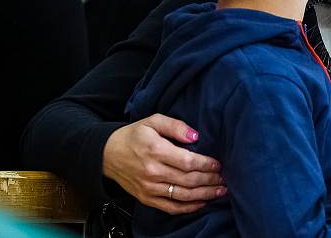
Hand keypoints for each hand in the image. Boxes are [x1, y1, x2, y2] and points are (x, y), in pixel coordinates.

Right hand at [103, 114, 225, 214]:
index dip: (206, 164)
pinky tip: (201, 203)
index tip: (218, 164)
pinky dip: (188, 208)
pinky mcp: (146, 198)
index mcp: (156, 151)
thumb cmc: (133, 136)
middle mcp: (153, 172)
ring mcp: (149, 188)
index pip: (187, 162)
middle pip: (188, 180)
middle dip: (210, 180)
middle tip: (223, 178)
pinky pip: (171, 207)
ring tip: (219, 191)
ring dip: (204, 195)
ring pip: (183, 195)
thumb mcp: (153, 121)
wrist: (107, 154)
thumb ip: (176, 126)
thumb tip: (195, 136)